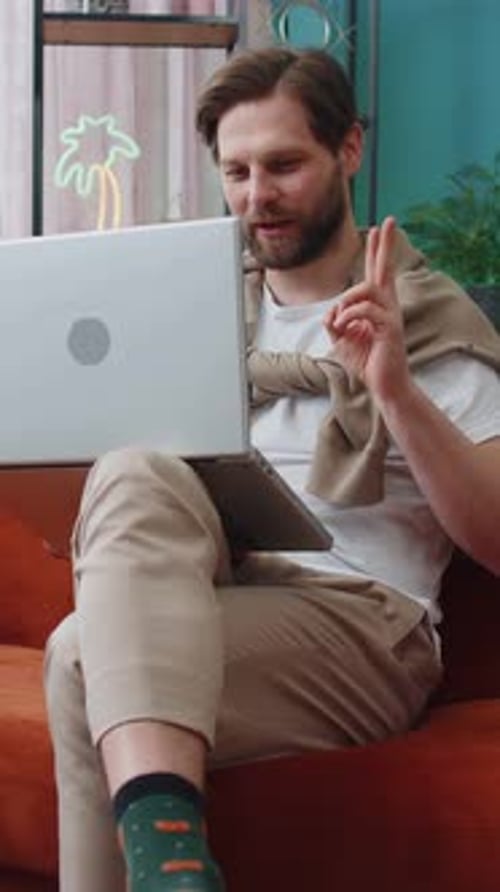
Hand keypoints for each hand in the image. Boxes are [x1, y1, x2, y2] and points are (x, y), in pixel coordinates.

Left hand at [323, 216, 410, 403]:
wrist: (384, 385)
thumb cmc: (367, 362)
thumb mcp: (342, 339)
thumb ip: (335, 322)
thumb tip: (331, 312)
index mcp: (377, 306)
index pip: (376, 273)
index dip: (377, 251)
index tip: (378, 228)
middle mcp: (387, 306)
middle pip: (385, 268)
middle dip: (385, 244)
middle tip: (389, 220)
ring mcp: (391, 315)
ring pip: (367, 288)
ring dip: (346, 301)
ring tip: (340, 322)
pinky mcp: (390, 328)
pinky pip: (366, 309)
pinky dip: (348, 316)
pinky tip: (342, 329)